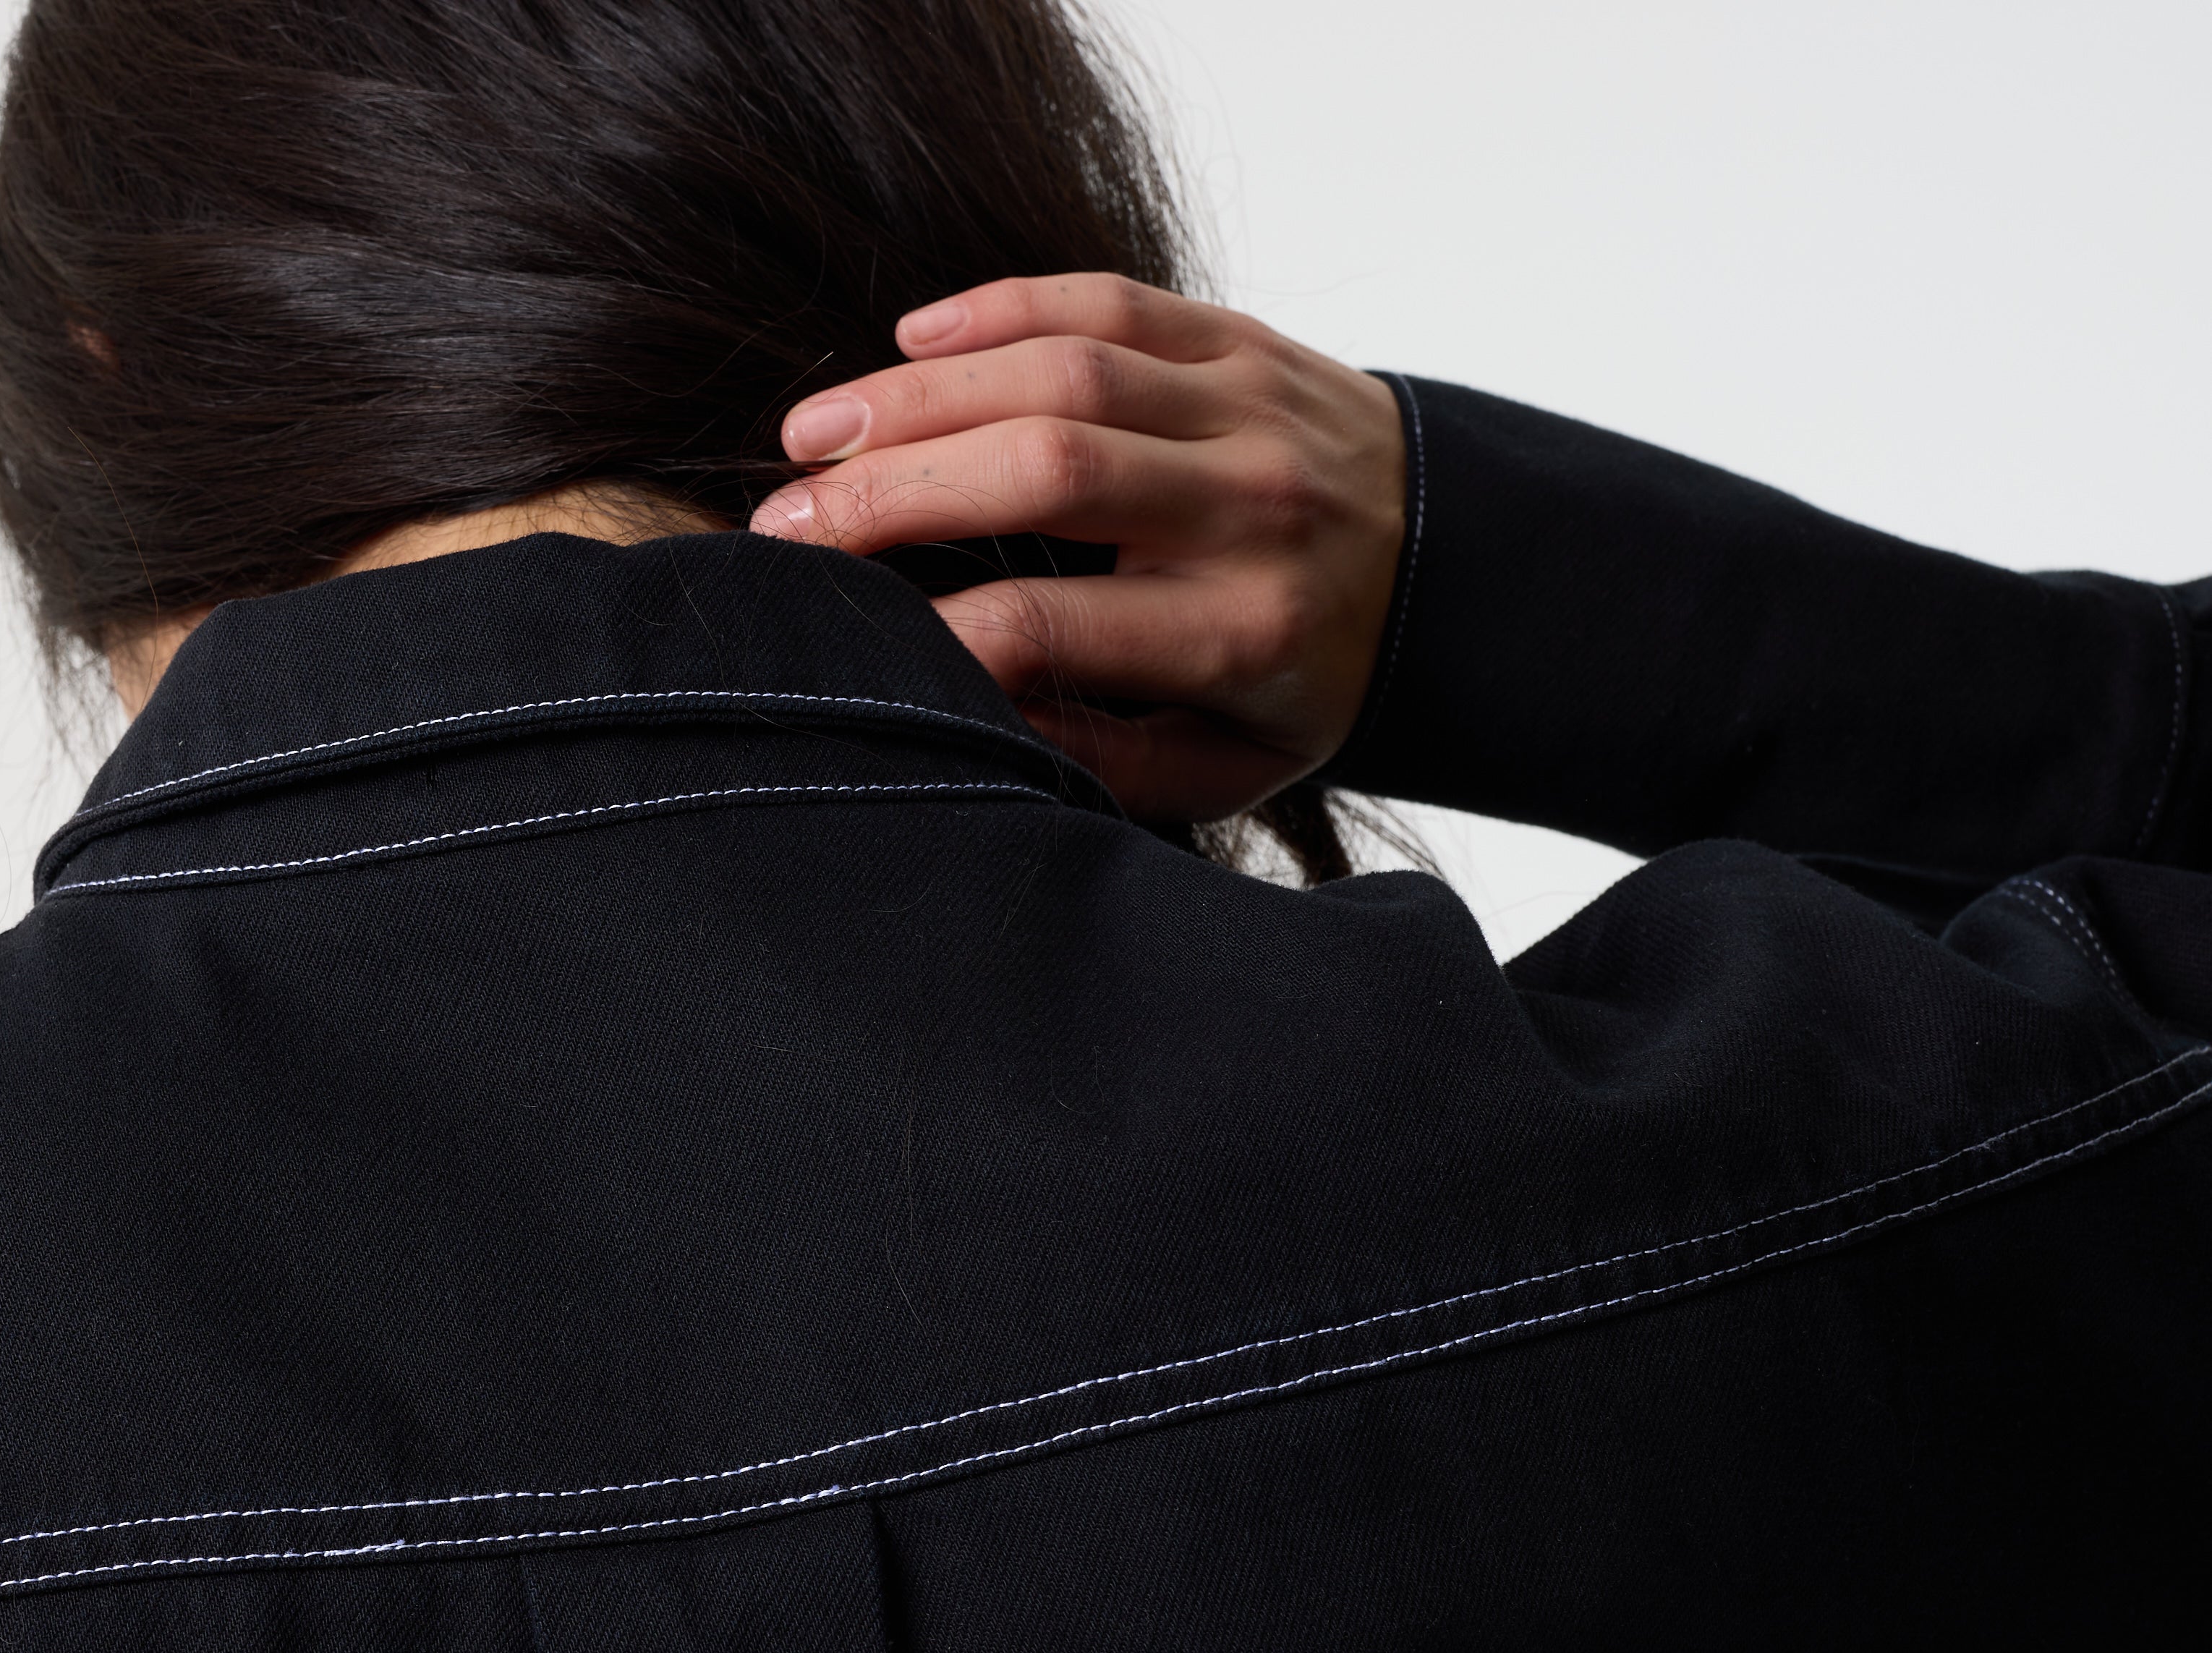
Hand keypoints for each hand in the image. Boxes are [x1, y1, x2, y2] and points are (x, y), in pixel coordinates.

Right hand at [752, 274, 1406, 822]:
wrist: (1456, 570)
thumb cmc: (1304, 681)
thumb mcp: (1226, 764)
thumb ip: (1101, 758)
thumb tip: (968, 721)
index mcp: (1242, 630)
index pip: (1052, 622)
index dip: (929, 635)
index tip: (842, 643)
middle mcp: (1253, 508)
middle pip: (1045, 469)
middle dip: (891, 493)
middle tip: (784, 523)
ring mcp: (1252, 409)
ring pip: (1062, 370)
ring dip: (915, 395)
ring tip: (812, 433)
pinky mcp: (1245, 339)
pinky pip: (1108, 300)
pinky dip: (999, 310)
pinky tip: (909, 337)